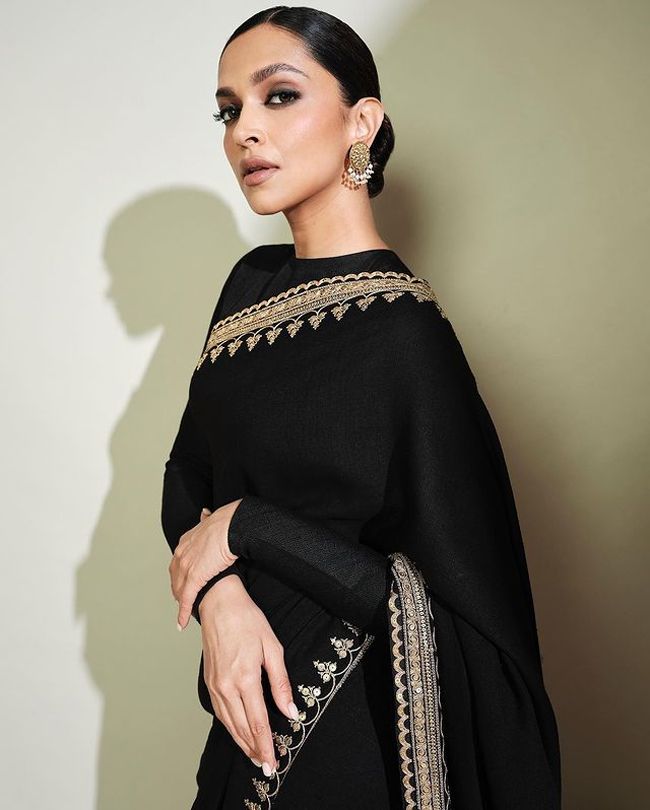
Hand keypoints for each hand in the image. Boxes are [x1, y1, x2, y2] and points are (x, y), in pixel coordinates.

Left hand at [169, 499, 241, 628]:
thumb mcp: (211, 521)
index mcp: (185, 542)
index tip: (182, 582)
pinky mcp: (193, 578)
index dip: (180, 575)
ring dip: (182, 603)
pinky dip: (184, 613)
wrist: (231, 526)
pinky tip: (182, 623)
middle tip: (182, 601)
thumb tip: (205, 513)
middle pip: (175, 578)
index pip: (178, 563)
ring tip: (185, 613)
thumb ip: (206, 522)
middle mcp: (181, 555)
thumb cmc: (227, 523)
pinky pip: (187, 599)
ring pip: (179, 591)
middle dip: (178, 590)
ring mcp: (185, 567)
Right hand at [198, 575, 299, 775]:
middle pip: (242, 728)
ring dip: (242, 742)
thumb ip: (281, 682)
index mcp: (245, 678)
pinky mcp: (209, 681)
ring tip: (255, 755)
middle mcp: (226, 686)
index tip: (274, 761)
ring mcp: (215, 685)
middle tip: (267, 766)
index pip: (258, 722)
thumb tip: (290, 711)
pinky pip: (220, 712)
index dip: (266, 745)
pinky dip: (230, 727)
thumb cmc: (247, 621)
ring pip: (229, 723)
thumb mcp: (272, 647)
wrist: (219, 604)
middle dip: (255, 750)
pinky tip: (238, 732)